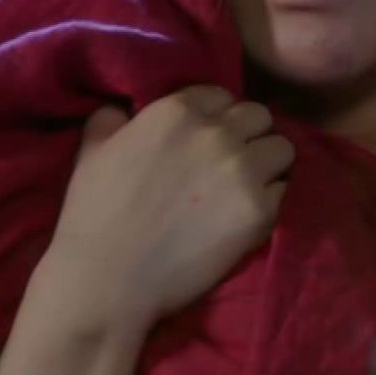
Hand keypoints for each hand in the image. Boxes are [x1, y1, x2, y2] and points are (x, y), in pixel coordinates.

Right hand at [43, 85, 293, 329]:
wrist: (109, 279)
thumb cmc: (94, 214)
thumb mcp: (91, 151)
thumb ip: (111, 120)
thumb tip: (122, 111)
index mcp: (177, 111)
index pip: (220, 96)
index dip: (215, 117)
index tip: (207, 138)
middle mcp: (218, 133)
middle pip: (259, 116)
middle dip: (247, 135)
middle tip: (231, 162)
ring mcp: (244, 171)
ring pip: (282, 149)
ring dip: (268, 164)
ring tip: (249, 185)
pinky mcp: (260, 212)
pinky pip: (284, 192)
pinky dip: (270, 201)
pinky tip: (247, 216)